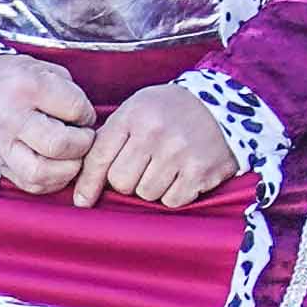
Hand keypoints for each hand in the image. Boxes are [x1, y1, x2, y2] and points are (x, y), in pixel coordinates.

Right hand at [0, 52, 96, 195]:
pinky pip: (30, 184)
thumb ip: (67, 90)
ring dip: (68, 168)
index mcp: (26, 86)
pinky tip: (57, 167)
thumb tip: (88, 120)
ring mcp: (1, 146)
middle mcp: (11, 119)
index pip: (74, 108)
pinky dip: (52, 181)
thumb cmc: (8, 79)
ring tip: (73, 155)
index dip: (88, 114)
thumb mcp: (39, 67)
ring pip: (42, 172)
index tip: (84, 115)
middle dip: (83, 144)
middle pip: (59, 144)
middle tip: (84, 137)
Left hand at [76, 79, 244, 208]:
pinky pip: (172, 201)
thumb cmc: (172, 110)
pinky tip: (183, 174)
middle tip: (144, 167)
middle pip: (121, 182)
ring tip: (166, 167)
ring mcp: (179, 153)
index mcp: (135, 115)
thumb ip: (111, 138)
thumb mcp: (138, 109)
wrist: (224, 105)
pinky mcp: (201, 171)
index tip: (83, 201)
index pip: (100, 157)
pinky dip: (175, 193)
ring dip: (153, 187)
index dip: (88, 183)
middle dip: (128, 180)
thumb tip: (84, 182)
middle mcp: (156, 133)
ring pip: (146, 194)